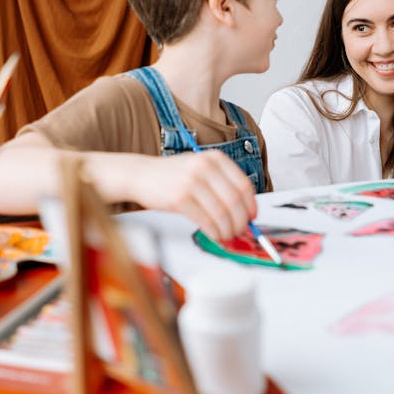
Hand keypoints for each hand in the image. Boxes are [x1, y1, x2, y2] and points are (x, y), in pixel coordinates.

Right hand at [133, 150, 256, 240]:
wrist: (141, 174)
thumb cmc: (172, 174)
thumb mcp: (200, 167)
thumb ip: (221, 183)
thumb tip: (244, 208)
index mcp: (215, 158)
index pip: (244, 184)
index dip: (251, 205)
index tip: (252, 217)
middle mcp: (205, 167)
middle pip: (235, 201)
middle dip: (241, 221)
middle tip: (240, 230)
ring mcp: (192, 182)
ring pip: (222, 213)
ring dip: (228, 230)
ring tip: (226, 235)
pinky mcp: (180, 199)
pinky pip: (206, 221)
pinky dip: (214, 232)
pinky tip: (214, 234)